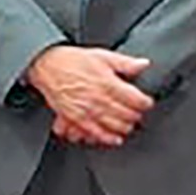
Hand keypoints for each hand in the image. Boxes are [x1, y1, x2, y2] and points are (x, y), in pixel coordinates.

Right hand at [27, 46, 153, 147]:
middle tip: (139, 113)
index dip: (145, 103)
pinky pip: (96, 133)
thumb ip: (125, 63)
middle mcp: (99, 99)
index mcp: (108, 83)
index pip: (136, 99)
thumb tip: (143, 64)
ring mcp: (88, 111)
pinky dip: (108, 138)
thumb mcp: (102, 56)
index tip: (147, 102)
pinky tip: (115, 139)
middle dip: (137, 116)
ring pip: (115, 126)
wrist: (48, 66)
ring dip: (126, 127)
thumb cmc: (73, 60)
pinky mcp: (77, 119)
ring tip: (129, 124)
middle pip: (128, 115)